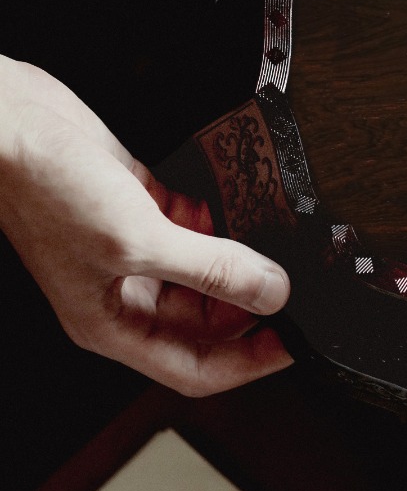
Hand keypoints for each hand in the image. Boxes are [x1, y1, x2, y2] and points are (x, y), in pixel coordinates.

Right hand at [0, 58, 291, 395]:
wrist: (7, 123)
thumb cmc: (43, 188)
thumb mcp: (139, 239)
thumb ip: (211, 268)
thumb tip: (271, 293)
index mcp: (110, 323)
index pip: (194, 367)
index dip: (248, 363)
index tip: (293, 344)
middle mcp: (121, 292)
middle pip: (204, 320)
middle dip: (248, 304)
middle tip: (292, 283)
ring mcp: (129, 247)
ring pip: (200, 270)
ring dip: (236, 258)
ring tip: (273, 243)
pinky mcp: (136, 203)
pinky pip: (189, 223)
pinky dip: (213, 215)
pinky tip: (230, 200)